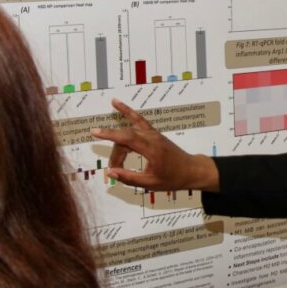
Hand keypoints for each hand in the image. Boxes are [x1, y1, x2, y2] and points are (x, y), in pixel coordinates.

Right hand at [90, 98, 219, 191]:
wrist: (191, 170)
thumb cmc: (173, 178)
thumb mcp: (150, 183)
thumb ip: (129, 178)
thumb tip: (110, 172)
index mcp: (152, 149)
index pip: (127, 138)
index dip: (109, 134)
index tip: (95, 132)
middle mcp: (152, 138)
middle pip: (125, 138)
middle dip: (116, 154)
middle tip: (115, 169)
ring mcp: (153, 133)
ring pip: (129, 131)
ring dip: (118, 140)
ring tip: (107, 145)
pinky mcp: (153, 133)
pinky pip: (138, 120)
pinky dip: (127, 112)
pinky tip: (117, 104)